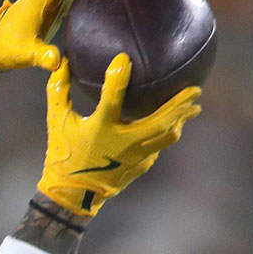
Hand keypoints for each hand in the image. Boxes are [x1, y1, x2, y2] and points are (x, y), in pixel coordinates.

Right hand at [38, 54, 201, 214]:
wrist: (72, 194)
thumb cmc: (63, 155)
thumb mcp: (56, 122)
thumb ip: (58, 92)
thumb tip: (60, 64)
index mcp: (100, 128)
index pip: (112, 97)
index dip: (117, 77)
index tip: (124, 59)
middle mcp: (122, 142)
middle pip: (160, 120)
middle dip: (180, 104)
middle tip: (196, 89)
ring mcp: (135, 156)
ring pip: (168, 135)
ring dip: (181, 119)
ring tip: (193, 107)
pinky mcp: (141, 165)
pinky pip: (159, 146)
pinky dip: (168, 133)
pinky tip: (173, 125)